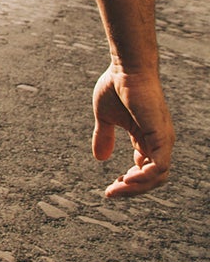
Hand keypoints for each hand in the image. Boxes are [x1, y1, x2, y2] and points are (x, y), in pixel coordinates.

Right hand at [91, 65, 172, 196]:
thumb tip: (100, 159)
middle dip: (132, 190)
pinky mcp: (162, 136)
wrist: (126, 68)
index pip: (145, 171)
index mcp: (147, 139)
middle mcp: (159, 143)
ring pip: (159, 177)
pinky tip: (127, 178)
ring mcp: (163, 140)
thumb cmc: (116, 87)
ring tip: (117, 188)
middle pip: (154, 179)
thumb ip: (104, 137)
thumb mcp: (105, 117)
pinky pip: (160, 166)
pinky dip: (146, 177)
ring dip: (138, 187)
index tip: (110, 188)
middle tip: (111, 192)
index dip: (129, 182)